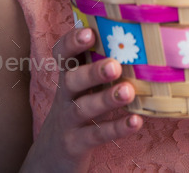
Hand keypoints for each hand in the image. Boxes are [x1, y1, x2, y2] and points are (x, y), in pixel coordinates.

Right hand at [20, 26, 142, 172]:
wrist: (52, 155)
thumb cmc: (78, 107)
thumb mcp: (81, 86)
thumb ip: (97, 62)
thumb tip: (133, 33)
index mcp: (68, 76)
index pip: (63, 54)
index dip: (72, 42)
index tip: (90, 32)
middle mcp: (65, 96)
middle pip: (72, 80)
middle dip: (93, 71)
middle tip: (115, 65)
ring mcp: (68, 121)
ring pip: (83, 108)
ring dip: (106, 98)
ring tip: (128, 91)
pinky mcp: (76, 144)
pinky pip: (96, 135)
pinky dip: (116, 128)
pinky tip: (136, 121)